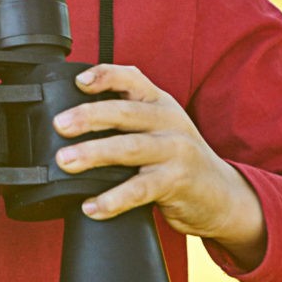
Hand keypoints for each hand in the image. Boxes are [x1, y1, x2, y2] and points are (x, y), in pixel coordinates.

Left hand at [52, 65, 266, 265]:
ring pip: (130, 148)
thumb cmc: (179, 158)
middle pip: (126, 112)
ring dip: (94, 154)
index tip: (78, 81)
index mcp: (160, 102)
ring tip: (65, 161)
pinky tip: (91, 206)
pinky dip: (113, 199)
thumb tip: (73, 117)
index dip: (105, 75)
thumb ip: (128, 115)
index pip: (132, 78)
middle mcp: (169, 121)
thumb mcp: (160, 126)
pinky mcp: (176, 183)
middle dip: (89, 116)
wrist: (222, 194)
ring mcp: (175, 151)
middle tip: (59, 124)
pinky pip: (139, 190)